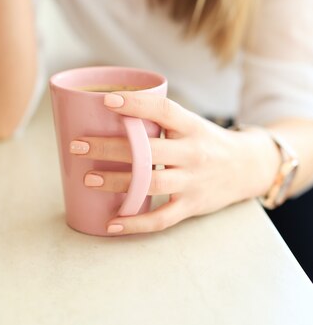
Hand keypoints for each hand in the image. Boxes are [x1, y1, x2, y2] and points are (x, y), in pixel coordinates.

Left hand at [70, 92, 277, 234]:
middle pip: (147, 151)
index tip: (107, 101)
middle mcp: (193, 153)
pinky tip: (111, 223)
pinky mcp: (192, 206)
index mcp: (191, 127)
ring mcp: (193, 182)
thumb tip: (106, 111)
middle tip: (77, 146)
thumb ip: (159, 121)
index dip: (136, 105)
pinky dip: (135, 223)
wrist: (247, 168)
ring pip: (151, 183)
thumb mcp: (191, 124)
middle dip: (109, 148)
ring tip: (87, 180)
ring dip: (116, 182)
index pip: (164, 111)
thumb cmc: (207, 142)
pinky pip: (161, 218)